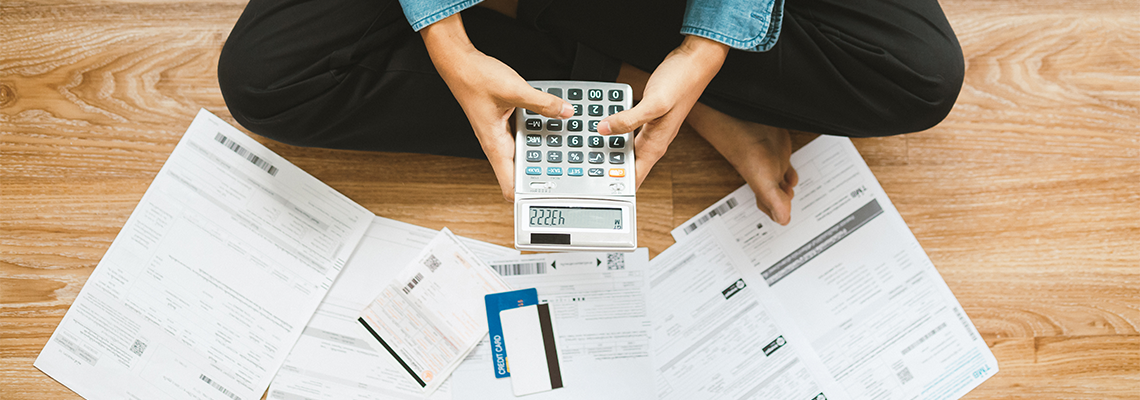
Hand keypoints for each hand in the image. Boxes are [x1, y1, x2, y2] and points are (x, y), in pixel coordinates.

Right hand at [421, 14, 572, 199]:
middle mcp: (498, 144)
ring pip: (526, 152)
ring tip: (563, 146)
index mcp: (495, 146)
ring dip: (543, 150)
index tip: (548, 199)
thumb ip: (542, 103)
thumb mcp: (514, 90)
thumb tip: (563, 112)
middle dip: (544, 172)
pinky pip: (525, 134)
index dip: (528, 197)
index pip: (510, 187)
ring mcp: (501, 135)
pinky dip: (538, 131)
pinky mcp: (504, 123)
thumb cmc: (474, 79)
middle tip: (567, 170)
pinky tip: (550, 121)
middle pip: (523, 171)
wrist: (459, 63)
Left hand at [598, 35, 728, 188]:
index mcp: (656, 145)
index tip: (598, 193)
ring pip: (625, 148)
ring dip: (609, 151)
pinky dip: (613, 131)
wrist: (695, 62)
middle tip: (584, 170)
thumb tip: (604, 129)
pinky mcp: (648, 117)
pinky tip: (602, 126)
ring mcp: (651, 129)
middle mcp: (654, 141)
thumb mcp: (654, 103)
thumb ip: (628, 119)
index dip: (618, 189)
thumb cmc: (681, 82)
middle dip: (607, 171)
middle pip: (627, 166)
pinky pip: (626, 131)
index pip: (635, 177)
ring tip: (588, 152)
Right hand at [687, 102, 797, 224]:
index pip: (771, 208)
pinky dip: (791, 174)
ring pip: (781, 182)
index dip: (778, 215)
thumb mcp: (765, 184)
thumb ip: (775, 202)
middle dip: (784, 204)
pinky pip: (787, 166)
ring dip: (788, 190)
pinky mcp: (779, 152)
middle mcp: (768, 179)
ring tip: (791, 194)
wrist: (748, 126)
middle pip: (777, 197)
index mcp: (764, 190)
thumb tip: (784, 220)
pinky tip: (793, 175)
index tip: (785, 221)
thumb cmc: (748, 154)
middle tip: (790, 209)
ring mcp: (774, 165)